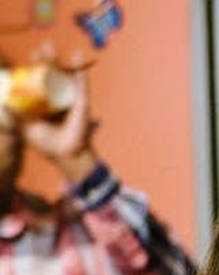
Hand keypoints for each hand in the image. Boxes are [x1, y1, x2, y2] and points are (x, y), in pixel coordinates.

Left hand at [19, 46, 96, 181]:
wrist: (65, 154)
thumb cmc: (45, 142)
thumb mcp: (25, 126)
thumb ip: (15, 115)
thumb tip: (4, 102)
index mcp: (44, 101)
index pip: (39, 79)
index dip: (34, 67)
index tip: (30, 57)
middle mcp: (57, 96)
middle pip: (51, 73)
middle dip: (45, 59)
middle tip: (41, 47)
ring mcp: (70, 97)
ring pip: (64, 74)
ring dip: (58, 59)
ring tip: (50, 46)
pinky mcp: (82, 101)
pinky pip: (81, 82)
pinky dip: (80, 69)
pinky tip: (77, 54)